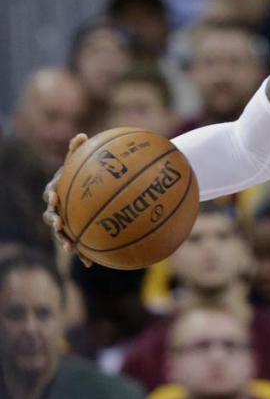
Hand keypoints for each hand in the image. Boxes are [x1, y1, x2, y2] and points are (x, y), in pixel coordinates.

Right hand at [41, 133, 91, 266]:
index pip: (50, 194)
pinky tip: (90, 263)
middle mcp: (55, 209)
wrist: (83, 192)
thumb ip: (78, 151)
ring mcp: (63, 223)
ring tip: (71, 247)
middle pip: (50, 217)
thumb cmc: (81, 174)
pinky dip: (82, 253)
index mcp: (55, 192)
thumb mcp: (79, 163)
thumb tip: (82, 135)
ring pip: (61, 234)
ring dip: (64, 240)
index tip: (56, 196)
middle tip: (60, 224)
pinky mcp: (73, 234)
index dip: (52, 196)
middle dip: (54, 222)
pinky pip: (77, 244)